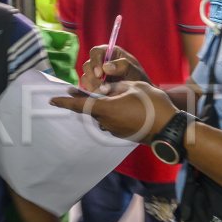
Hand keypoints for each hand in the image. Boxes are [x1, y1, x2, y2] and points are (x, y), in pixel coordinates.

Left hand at [50, 81, 176, 141]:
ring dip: (101, 106)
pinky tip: (124, 106)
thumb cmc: (152, 104)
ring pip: (102, 115)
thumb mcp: (132, 86)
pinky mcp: (122, 135)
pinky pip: (112, 121)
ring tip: (111, 95)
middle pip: (90, 109)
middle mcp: (106, 121)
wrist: (169, 129)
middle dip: (84, 99)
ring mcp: (114, 130)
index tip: (52, 100)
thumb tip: (104, 89)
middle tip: (77, 89)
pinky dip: (112, 112)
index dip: (65, 101)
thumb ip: (114, 87)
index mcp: (105, 108)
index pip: (79, 105)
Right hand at [80, 45, 149, 91]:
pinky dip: (91, 91)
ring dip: (92, 85)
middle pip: (87, 65)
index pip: (96, 52)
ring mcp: (95, 74)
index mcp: (110, 53)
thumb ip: (123, 66)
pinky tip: (100, 96)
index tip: (100, 74)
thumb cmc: (138, 79)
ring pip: (85, 77)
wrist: (139, 95)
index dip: (95, 61)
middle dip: (92, 77)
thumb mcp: (134, 71)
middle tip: (101, 88)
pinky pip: (86, 87)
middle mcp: (100, 62)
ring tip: (103, 94)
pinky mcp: (93, 85)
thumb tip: (106, 67)